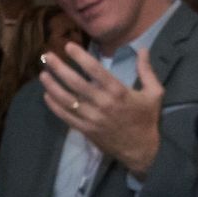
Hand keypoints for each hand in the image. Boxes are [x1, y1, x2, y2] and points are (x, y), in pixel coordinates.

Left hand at [40, 44, 164, 176]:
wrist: (142, 150)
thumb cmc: (147, 119)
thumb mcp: (154, 93)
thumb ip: (147, 70)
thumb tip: (143, 48)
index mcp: (118, 92)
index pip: (95, 70)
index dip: (80, 57)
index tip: (68, 46)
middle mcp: (102, 103)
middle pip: (75, 83)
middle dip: (59, 68)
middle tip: (47, 56)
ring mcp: (92, 118)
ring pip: (67, 100)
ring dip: (52, 86)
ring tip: (43, 74)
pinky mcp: (86, 130)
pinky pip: (66, 117)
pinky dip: (55, 106)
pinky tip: (47, 96)